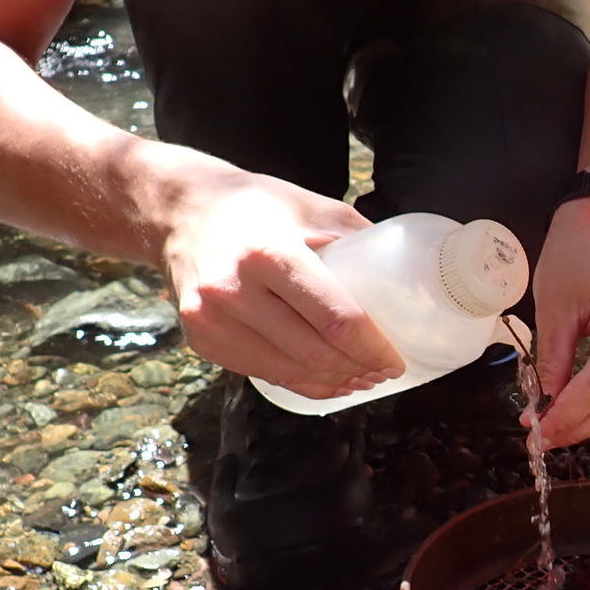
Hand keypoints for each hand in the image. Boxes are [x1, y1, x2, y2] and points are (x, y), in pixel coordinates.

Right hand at [155, 156, 403, 399]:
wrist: (180, 211)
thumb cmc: (255, 206)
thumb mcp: (311, 206)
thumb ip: (357, 238)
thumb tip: (410, 273)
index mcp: (271, 252)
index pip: (336, 318)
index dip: (373, 348)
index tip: (397, 359)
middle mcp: (234, 288)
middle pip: (314, 352)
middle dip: (357, 370)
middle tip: (382, 372)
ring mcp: (211, 318)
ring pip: (288, 371)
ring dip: (331, 383)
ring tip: (359, 381)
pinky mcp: (200, 339)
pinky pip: (260, 373)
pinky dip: (297, 382)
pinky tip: (322, 380)